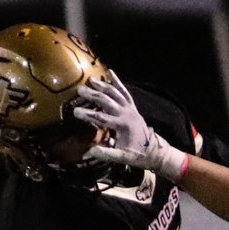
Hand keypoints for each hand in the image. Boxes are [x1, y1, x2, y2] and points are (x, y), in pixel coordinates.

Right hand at [74, 72, 189, 180]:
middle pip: (106, 101)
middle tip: (79, 90)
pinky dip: (118, 81)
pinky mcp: (132, 106)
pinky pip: (125, 91)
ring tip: (90, 80)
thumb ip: (106, 154)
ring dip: (102, 85)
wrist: (154, 151)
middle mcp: (126, 114)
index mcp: (122, 125)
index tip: (75, 111)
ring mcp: (130, 108)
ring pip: (115, 93)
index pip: (101, 118)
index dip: (87, 114)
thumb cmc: (136, 155)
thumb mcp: (122, 157)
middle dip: (92, 95)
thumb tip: (89, 152)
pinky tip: (110, 72)